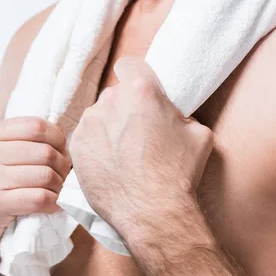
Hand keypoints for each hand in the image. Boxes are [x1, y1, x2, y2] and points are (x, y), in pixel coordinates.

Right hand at [0, 117, 70, 270]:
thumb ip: (21, 141)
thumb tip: (64, 136)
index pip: (37, 126)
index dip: (59, 140)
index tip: (61, 155)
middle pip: (45, 152)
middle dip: (62, 167)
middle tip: (62, 179)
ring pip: (46, 175)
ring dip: (59, 187)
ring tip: (55, 193)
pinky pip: (40, 198)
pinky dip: (53, 203)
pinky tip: (49, 206)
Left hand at [69, 56, 212, 232]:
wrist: (151, 211)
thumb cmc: (178, 174)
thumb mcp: (198, 134)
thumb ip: (180, 114)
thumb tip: (171, 115)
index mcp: (141, 91)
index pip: (130, 65)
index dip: (135, 76)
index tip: (137, 92)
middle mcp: (110, 101)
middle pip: (114, 95)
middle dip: (124, 109)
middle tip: (136, 133)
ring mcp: (89, 124)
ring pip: (98, 117)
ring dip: (107, 128)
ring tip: (122, 155)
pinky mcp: (76, 147)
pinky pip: (85, 138)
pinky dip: (94, 147)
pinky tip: (109, 164)